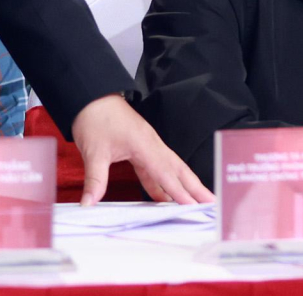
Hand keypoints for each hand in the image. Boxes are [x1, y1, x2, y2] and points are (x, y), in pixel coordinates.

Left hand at [70, 94, 214, 206]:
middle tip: (213, 203)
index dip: (180, 192)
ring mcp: (148, 145)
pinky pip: (157, 168)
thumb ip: (95, 180)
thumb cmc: (95, 118)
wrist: (90, 96)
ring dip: (184, 185)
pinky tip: (166, 197)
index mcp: (144, 144)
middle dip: (195, 187)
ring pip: (171, 168)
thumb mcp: (93, 151)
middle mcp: (152, 144)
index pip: (166, 173)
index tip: (194, 206)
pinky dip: (164, 182)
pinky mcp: (141, 147)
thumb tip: (89, 204)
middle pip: (178, 169)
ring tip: (198, 202)